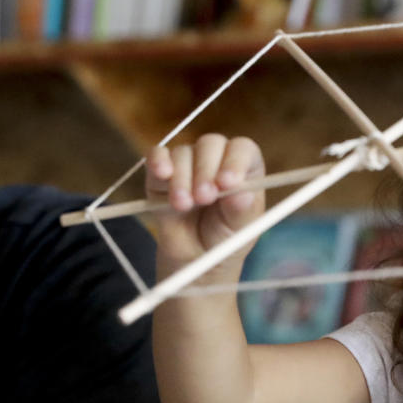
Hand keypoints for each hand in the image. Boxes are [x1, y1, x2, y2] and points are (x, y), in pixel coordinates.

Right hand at [145, 134, 265, 276]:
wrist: (194, 258)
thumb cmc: (225, 238)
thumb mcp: (241, 229)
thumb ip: (242, 210)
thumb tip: (243, 194)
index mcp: (245, 168)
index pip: (243, 149)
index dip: (235, 161)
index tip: (228, 183)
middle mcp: (217, 159)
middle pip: (211, 144)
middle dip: (206, 170)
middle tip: (204, 198)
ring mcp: (188, 163)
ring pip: (183, 153)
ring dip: (182, 178)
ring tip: (183, 205)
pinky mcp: (160, 173)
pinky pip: (157, 156)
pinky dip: (158, 161)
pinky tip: (163, 173)